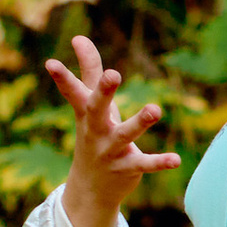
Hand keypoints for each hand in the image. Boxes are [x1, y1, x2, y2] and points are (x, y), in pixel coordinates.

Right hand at [50, 33, 177, 226]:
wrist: (91, 188)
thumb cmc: (94, 134)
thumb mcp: (90, 105)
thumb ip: (88, 71)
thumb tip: (79, 37)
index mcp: (86, 112)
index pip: (73, 91)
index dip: (62, 77)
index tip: (50, 63)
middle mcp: (95, 130)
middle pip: (96, 109)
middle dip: (104, 92)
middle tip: (113, 73)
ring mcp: (110, 150)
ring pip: (124, 135)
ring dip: (139, 122)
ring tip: (155, 109)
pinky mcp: (127, 168)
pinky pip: (144, 164)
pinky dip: (159, 162)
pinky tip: (176, 160)